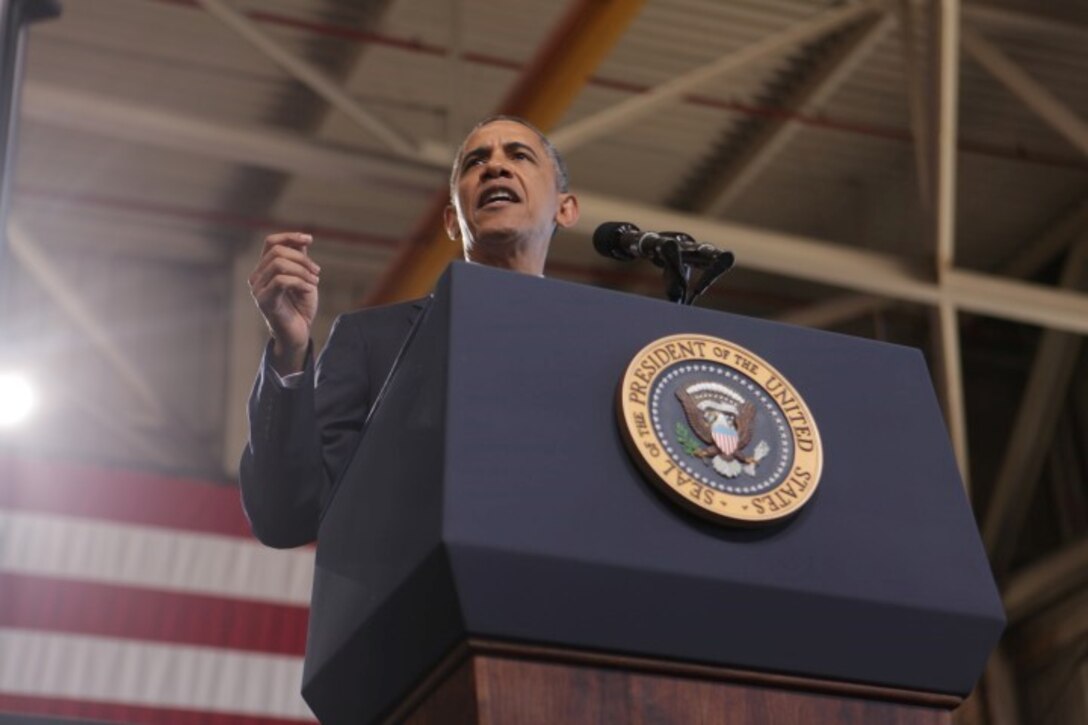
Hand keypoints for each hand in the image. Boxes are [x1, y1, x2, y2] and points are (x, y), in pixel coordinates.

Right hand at [248, 232, 319, 374]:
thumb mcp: (303, 278)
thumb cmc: (300, 307)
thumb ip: (300, 260)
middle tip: (317, 271)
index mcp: (264, 269)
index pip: (271, 242)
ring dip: (302, 270)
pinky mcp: (263, 301)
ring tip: (315, 282)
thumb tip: (303, 239)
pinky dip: (299, 282)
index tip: (310, 239)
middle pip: (277, 251)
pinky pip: (281, 281)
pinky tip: (309, 289)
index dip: (290, 236)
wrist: (298, 333)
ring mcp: (257, 289)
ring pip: (279, 264)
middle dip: (302, 258)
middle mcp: (257, 277)